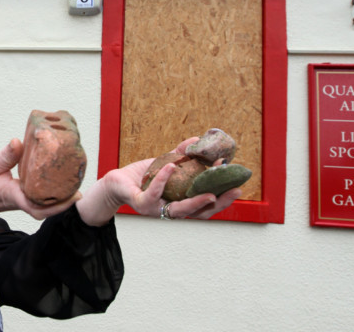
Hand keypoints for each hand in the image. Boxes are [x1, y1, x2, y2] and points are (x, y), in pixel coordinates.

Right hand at [0, 139, 79, 252]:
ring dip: (62, 194)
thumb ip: (3, 156)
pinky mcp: (26, 194)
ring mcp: (25, 199)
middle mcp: (23, 200)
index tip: (73, 196)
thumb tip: (18, 142)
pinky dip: (54, 188)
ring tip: (76, 176)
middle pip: (49, 207)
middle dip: (66, 200)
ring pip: (48, 203)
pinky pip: (43, 195)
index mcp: (14, 195)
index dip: (57, 205)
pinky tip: (62, 174)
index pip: (37, 206)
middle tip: (82, 186)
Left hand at [76, 138, 240, 225]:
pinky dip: (163, 178)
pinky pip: (155, 191)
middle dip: (218, 203)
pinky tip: (171, 166)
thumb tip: (197, 140)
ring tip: (210, 191)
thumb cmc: (142, 176)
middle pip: (199, 213)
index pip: (205, 206)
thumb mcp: (165, 164)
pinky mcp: (141, 202)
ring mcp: (156, 208)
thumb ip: (181, 156)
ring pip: (180, 210)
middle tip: (233, 191)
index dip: (222, 200)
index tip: (237, 188)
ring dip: (196, 201)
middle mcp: (170, 210)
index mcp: (179, 202)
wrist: (116, 181)